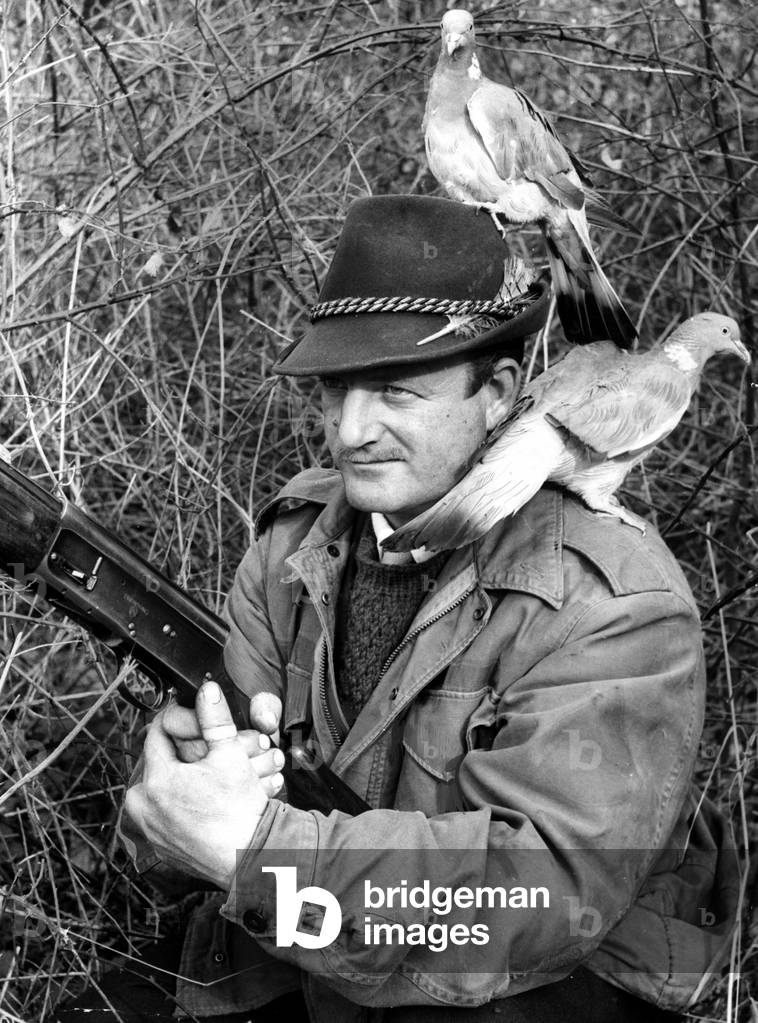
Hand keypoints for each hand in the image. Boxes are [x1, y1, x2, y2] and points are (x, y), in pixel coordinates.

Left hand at [125, 681, 283, 888]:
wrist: (252, 859)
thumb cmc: (241, 810)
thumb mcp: (230, 755)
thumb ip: (214, 719)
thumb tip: (207, 690)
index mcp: (155, 780)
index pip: (158, 733)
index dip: (181, 721)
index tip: (198, 722)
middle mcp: (145, 807)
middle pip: (160, 762)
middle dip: (184, 753)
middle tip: (209, 753)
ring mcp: (152, 831)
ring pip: (163, 789)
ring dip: (184, 779)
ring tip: (210, 778)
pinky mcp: (162, 848)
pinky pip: (167, 815)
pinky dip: (184, 805)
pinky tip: (208, 803)